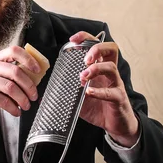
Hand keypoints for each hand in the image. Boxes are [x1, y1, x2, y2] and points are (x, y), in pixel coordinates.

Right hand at [0, 46, 40, 128]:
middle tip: (34, 96)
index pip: (14, 51)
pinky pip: (4, 100)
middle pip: (15, 71)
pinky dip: (14, 108)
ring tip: (26, 105)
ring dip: (22, 99)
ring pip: (11, 87)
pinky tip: (16, 111)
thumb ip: (13, 75)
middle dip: (29, 86)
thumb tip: (36, 79)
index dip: (28, 59)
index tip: (37, 70)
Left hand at [70, 31, 139, 146]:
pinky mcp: (119, 99)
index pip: (97, 45)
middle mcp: (109, 74)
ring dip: (95, 69)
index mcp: (100, 68)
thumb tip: (43, 95)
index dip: (86, 38)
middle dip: (97, 48)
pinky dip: (99, 91)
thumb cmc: (99, 107)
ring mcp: (116, 85)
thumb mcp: (79, 97)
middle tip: (85, 59)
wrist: (116, 125)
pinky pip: (112, 92)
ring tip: (83, 76)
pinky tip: (89, 92)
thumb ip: (66, 91)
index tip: (73, 40)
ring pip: (112, 68)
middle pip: (111, 49)